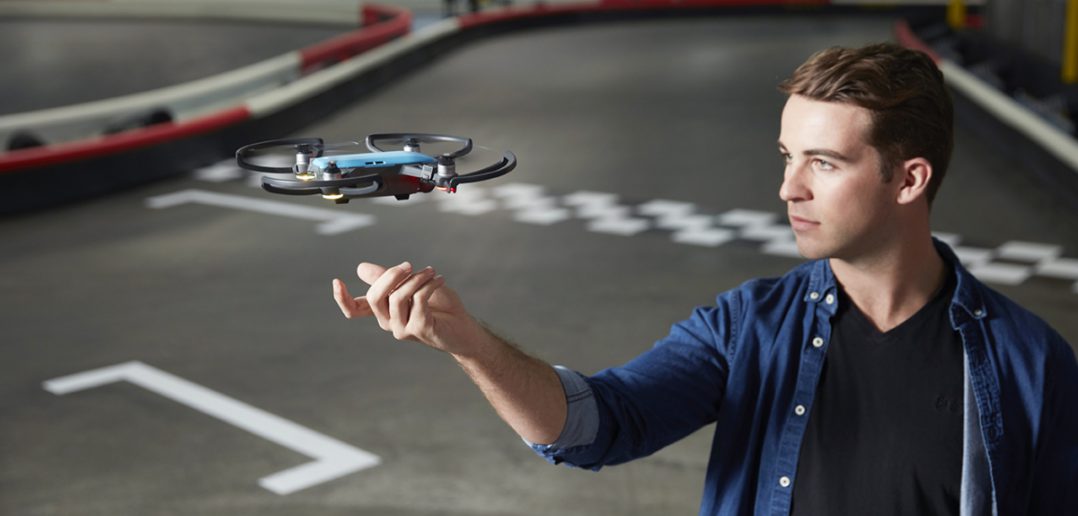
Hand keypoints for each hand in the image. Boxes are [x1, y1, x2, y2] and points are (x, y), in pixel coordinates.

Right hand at [332, 261, 481, 354]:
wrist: (465, 328)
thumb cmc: (440, 306)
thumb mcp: (412, 286)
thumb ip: (389, 279)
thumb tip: (360, 269)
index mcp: (383, 312)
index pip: (354, 310)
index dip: (342, 299)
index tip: (337, 281)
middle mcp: (388, 323)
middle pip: (375, 297)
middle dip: (391, 275)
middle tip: (410, 265)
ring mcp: (402, 329)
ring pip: (398, 297)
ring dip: (417, 278)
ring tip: (432, 272)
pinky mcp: (419, 330)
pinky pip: (418, 300)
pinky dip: (429, 285)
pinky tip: (440, 279)